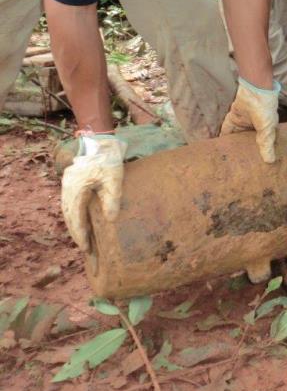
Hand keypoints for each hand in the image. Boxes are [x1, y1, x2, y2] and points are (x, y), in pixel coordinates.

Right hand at [61, 134, 126, 252]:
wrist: (100, 140)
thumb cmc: (108, 159)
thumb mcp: (114, 179)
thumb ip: (112, 199)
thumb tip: (110, 220)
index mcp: (76, 189)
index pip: (76, 218)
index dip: (81, 235)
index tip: (87, 248)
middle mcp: (67, 189)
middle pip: (69, 217)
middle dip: (77, 234)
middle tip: (86, 249)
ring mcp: (67, 185)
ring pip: (67, 211)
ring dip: (75, 226)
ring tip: (84, 239)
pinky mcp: (71, 182)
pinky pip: (70, 203)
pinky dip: (74, 215)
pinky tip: (82, 222)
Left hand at [221, 77, 280, 162]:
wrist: (254, 90)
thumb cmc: (265, 109)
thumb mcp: (267, 128)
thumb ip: (266, 144)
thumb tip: (270, 161)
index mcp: (266, 132)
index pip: (262, 146)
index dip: (259, 155)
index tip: (256, 168)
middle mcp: (254, 129)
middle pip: (247, 144)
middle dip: (244, 153)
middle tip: (239, 168)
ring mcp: (243, 124)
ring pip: (236, 138)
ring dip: (232, 146)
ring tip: (227, 161)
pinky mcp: (233, 119)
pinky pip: (226, 130)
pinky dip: (223, 137)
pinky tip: (219, 147)